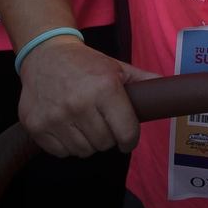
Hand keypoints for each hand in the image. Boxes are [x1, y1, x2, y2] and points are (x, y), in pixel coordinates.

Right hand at [17, 36, 158, 158]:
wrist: (45, 55)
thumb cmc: (86, 64)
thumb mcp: (118, 68)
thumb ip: (144, 81)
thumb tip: (170, 90)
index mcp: (105, 88)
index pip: (126, 132)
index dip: (130, 141)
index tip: (128, 140)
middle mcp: (80, 104)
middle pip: (105, 144)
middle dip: (109, 138)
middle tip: (104, 124)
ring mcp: (55, 116)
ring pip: (84, 150)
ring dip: (88, 142)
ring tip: (86, 124)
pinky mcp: (36, 126)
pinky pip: (61, 152)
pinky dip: (68, 145)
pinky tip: (69, 127)